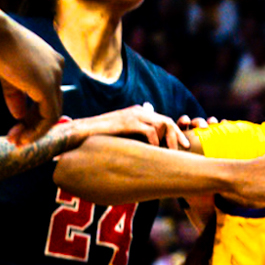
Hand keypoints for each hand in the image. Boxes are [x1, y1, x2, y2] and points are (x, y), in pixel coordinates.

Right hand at [0, 19, 65, 145]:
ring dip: (35, 131)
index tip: (18, 127)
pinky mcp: (47, 86)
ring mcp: (55, 77)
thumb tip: (20, 116)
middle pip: (52, 105)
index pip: (48, 96)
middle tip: (16, 139)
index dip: (34, 116)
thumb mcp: (9, 77)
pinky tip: (23, 135)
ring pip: (53, 113)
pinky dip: (38, 129)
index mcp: (52, 64)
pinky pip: (50, 114)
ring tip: (17, 140)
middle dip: (34, 126)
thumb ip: (17, 97)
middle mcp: (58, 70)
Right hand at [72, 105, 189, 149]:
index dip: (176, 133)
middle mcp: (139, 112)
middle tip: (185, 148)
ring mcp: (133, 115)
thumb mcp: (122, 136)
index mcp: (139, 114)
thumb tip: (149, 152)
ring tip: (171, 153)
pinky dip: (155, 142)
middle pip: (167, 121)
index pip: (164, 121)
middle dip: (178, 135)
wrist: (80, 133)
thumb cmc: (100, 138)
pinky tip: (154, 152)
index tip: (183, 146)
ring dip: (168, 140)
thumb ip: (136, 138)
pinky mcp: (127, 122)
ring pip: (162, 124)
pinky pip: (149, 131)